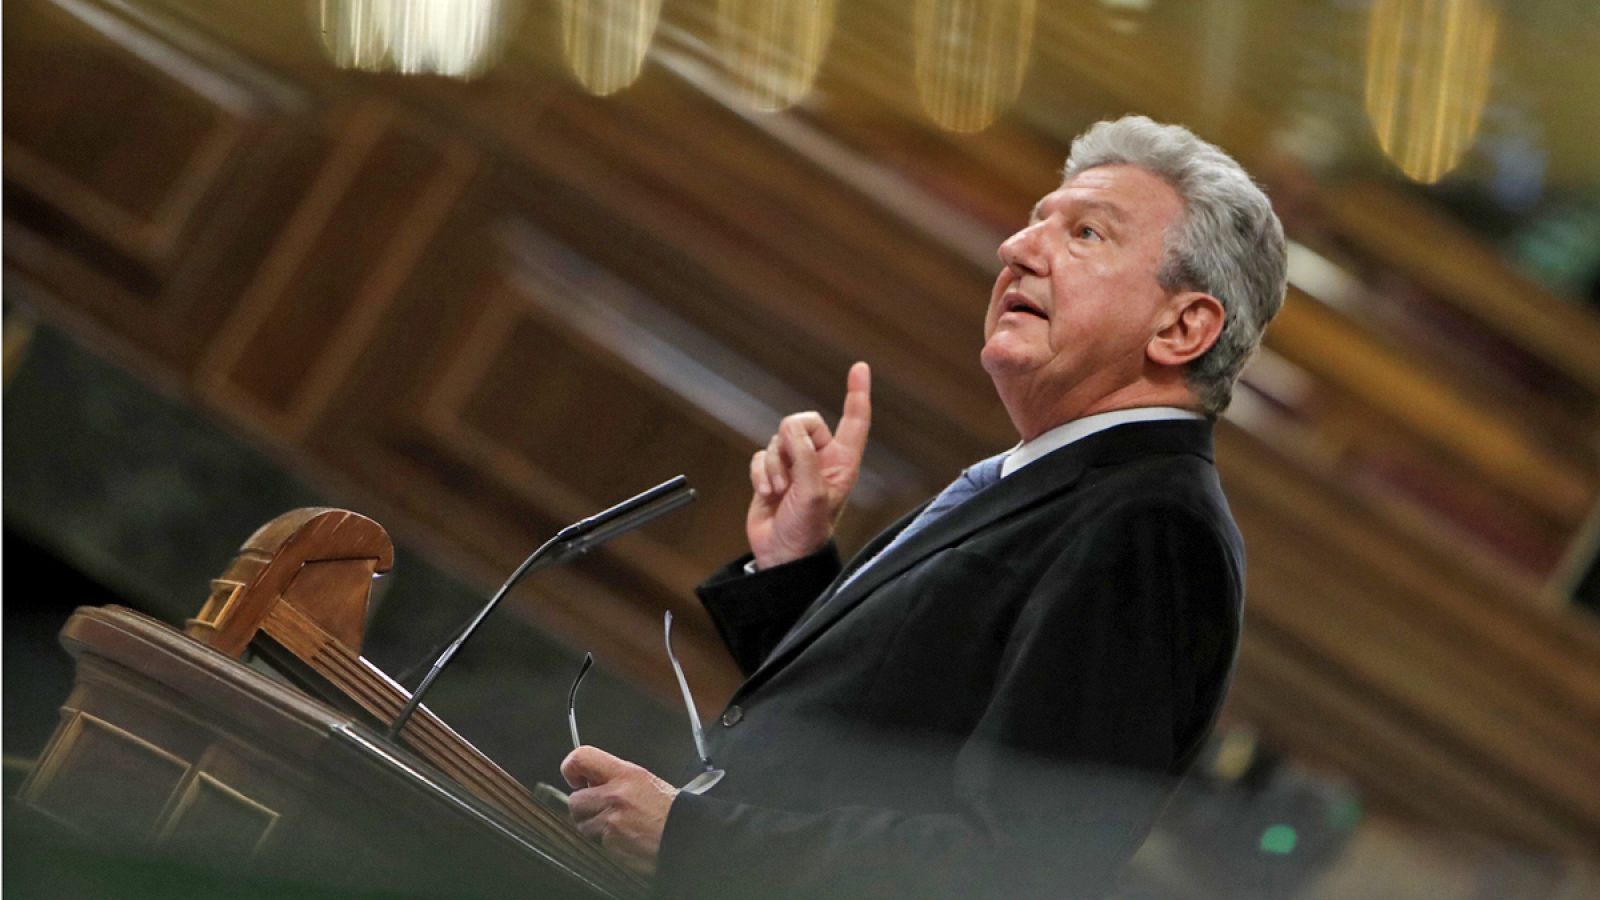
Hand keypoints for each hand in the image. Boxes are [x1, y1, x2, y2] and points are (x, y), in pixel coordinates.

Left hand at [562, 746, 677, 876]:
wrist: (683, 834)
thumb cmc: (667, 809)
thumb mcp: (643, 779)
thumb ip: (613, 777)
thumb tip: (588, 779)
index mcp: (625, 774)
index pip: (581, 758)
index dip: (570, 768)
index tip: (574, 778)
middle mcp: (615, 795)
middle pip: (574, 800)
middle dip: (583, 806)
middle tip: (599, 807)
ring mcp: (612, 821)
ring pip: (582, 824)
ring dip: (593, 826)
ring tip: (616, 823)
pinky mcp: (612, 843)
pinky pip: (595, 842)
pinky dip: (605, 841)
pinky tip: (623, 836)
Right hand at [747, 362, 871, 568]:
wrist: (781, 556)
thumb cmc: (807, 531)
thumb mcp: (813, 493)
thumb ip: (805, 457)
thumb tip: (790, 432)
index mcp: (842, 463)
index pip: (853, 421)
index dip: (857, 394)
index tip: (859, 367)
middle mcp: (820, 459)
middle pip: (801, 422)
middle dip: (791, 444)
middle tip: (792, 474)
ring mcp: (794, 465)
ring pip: (778, 440)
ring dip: (775, 466)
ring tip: (780, 492)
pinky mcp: (771, 473)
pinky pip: (760, 455)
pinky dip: (760, 473)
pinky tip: (767, 494)